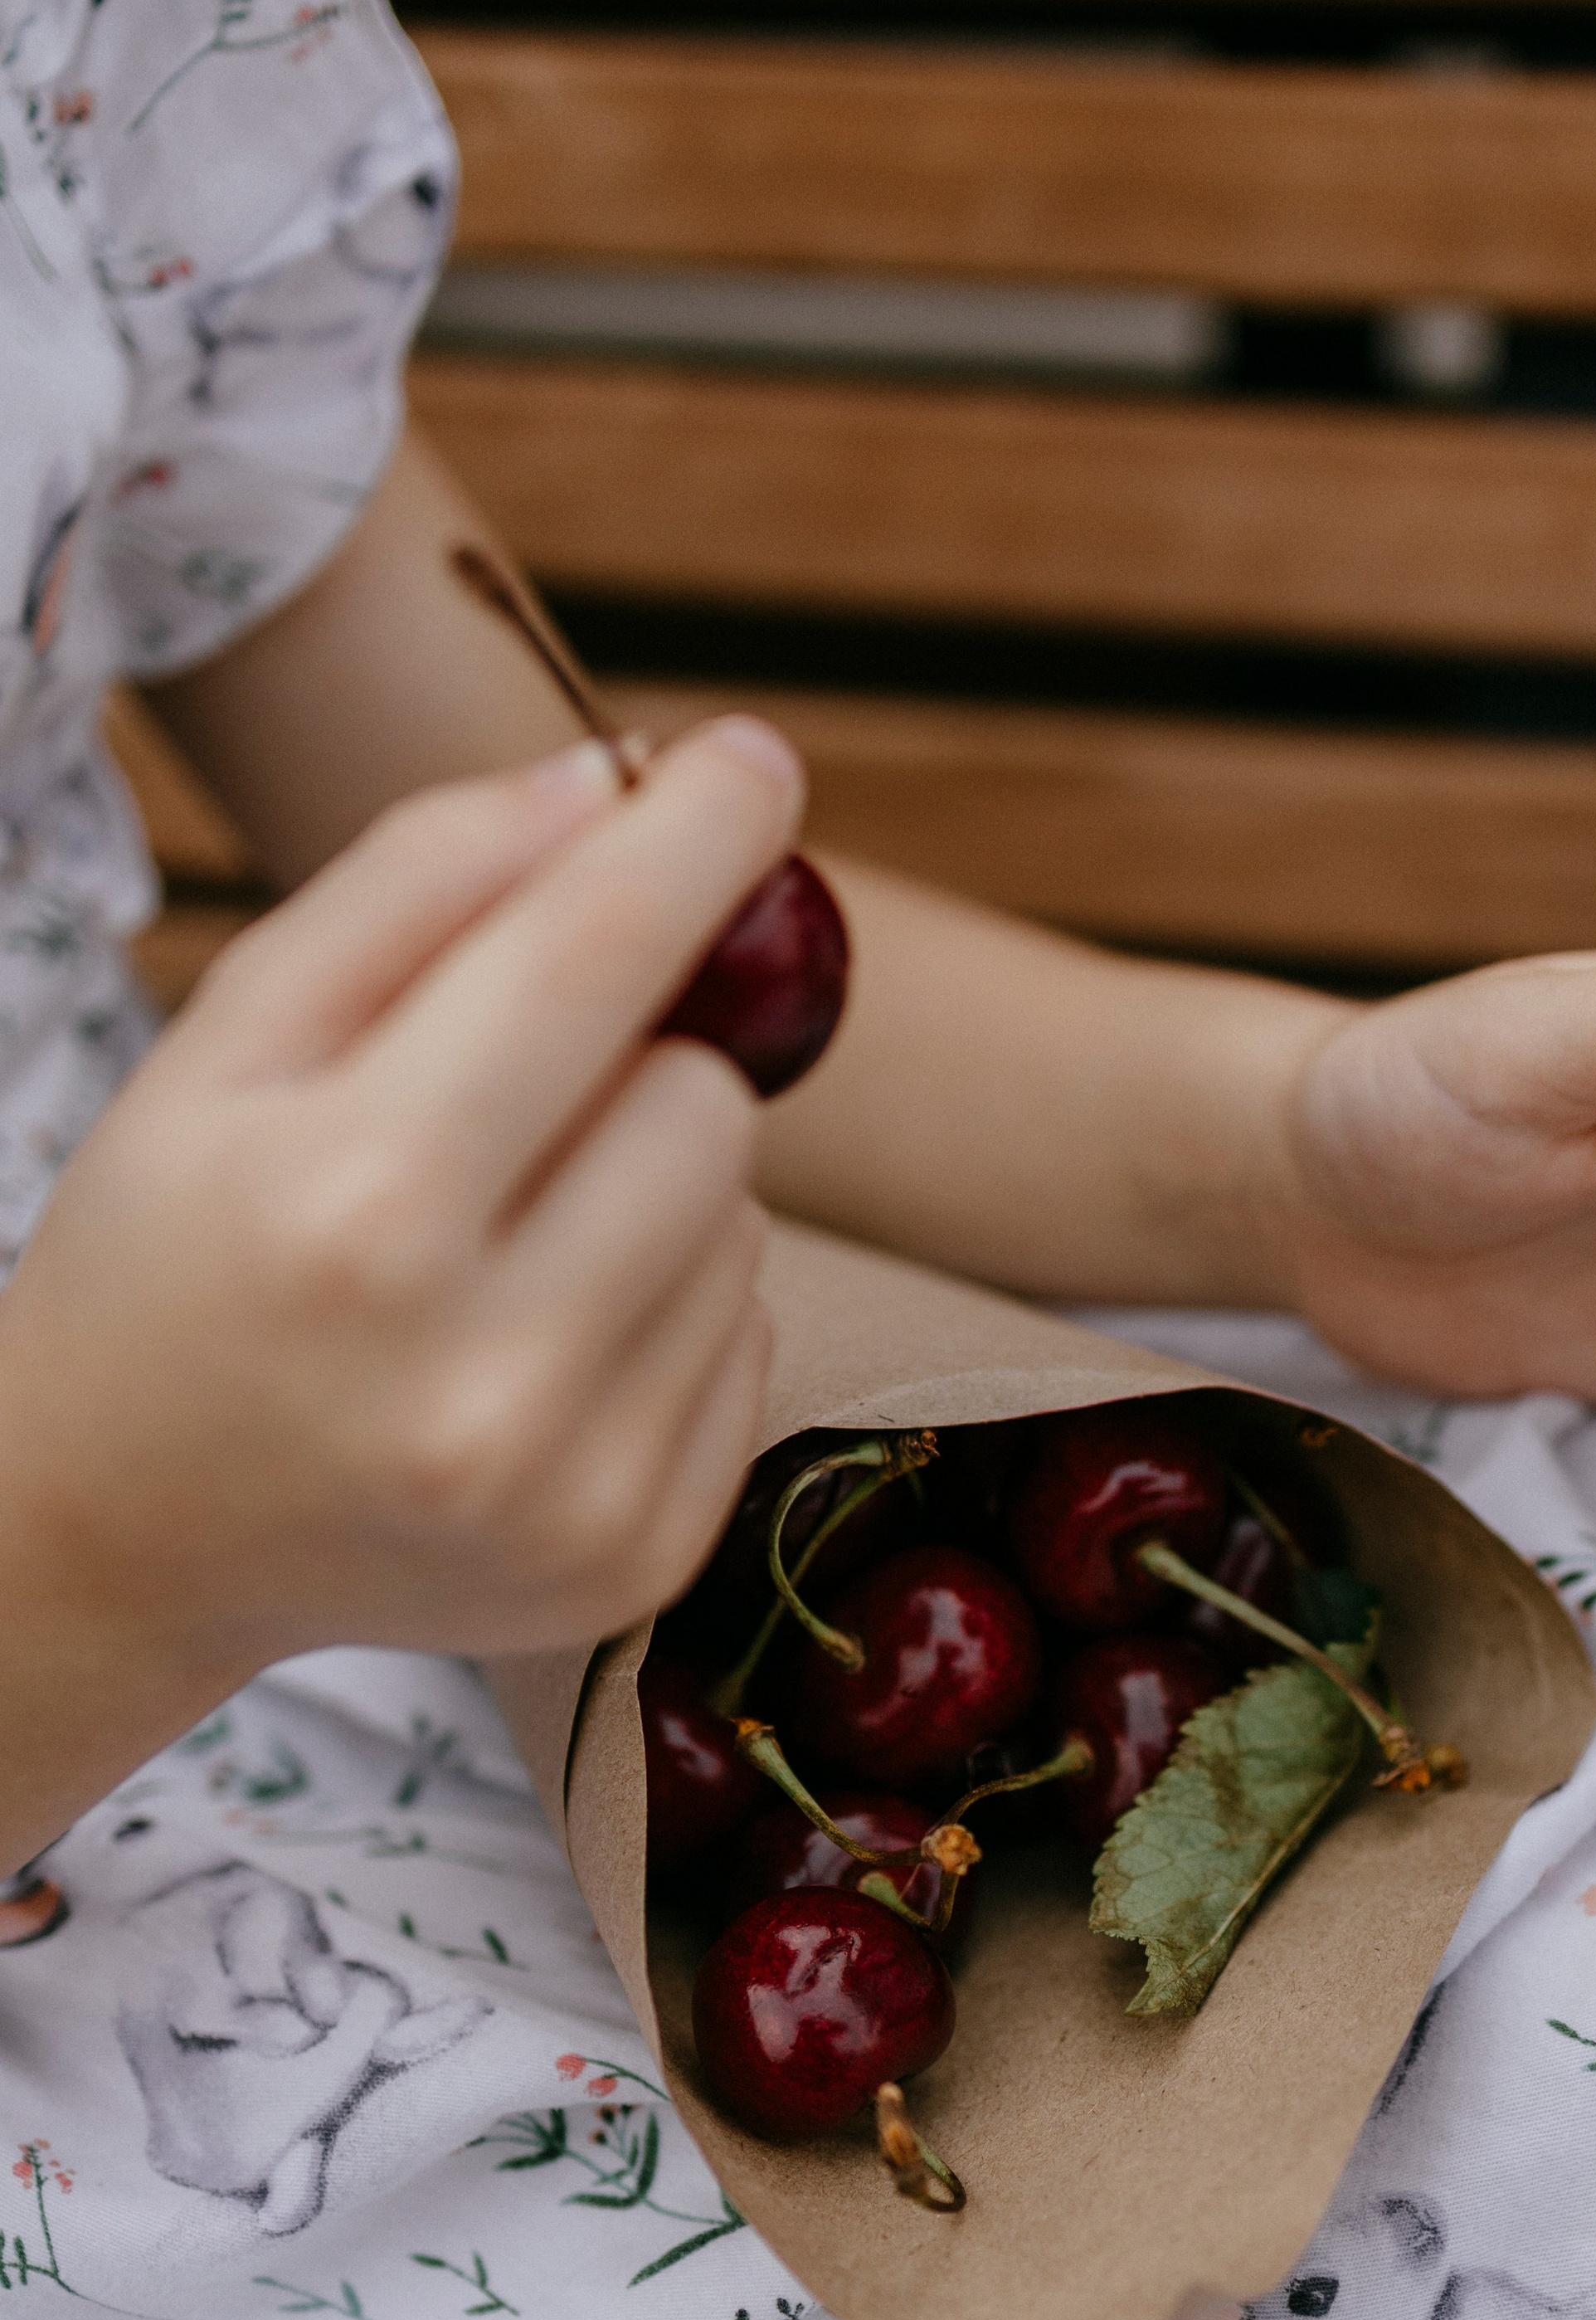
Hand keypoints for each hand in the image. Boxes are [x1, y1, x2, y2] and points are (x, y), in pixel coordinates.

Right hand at [0, 716, 797, 1748]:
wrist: (120, 1533)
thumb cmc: (171, 1250)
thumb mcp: (227, 1044)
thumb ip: (412, 888)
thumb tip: (607, 785)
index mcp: (361, 1208)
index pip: (593, 961)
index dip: (697, 836)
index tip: (753, 759)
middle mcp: (482, 1370)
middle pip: (707, 1101)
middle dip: (637, 1061)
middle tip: (515, 1100)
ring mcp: (573, 1488)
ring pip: (747, 1225)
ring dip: (653, 1191)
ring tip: (500, 1243)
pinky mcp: (640, 1559)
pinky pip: (751, 1342)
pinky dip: (671, 1312)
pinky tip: (535, 1342)